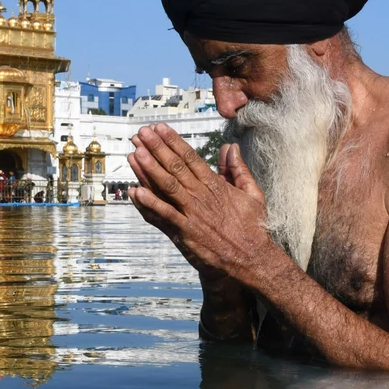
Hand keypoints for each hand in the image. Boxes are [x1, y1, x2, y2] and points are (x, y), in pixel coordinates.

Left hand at [127, 124, 273, 282]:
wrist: (252, 258)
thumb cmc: (253, 227)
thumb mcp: (252, 193)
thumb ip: (238, 169)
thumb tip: (231, 148)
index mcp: (216, 185)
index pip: (190, 157)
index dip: (173, 141)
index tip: (160, 129)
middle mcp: (201, 196)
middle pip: (175, 167)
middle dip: (157, 148)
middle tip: (142, 133)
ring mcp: (192, 213)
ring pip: (167, 186)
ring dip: (149, 169)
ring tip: (135, 153)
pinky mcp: (185, 232)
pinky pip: (164, 215)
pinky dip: (149, 203)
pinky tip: (135, 192)